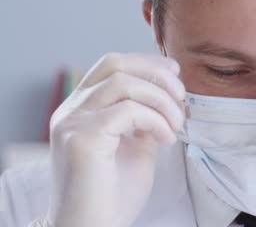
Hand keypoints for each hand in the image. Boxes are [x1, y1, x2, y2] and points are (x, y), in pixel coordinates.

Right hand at [45, 53, 185, 226]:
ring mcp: (73, 122)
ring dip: (161, 100)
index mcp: (81, 109)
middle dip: (156, 74)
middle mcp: (71, 110)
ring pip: (124, 83)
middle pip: (115, 64)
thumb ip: (145, 119)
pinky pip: (128, 110)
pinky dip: (155, 120)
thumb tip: (169, 96)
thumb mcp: (136, 146)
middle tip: (181, 98)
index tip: (176, 74)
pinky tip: (165, 140)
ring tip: (176, 125)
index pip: (112, 65)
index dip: (147, 63)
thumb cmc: (113, 195)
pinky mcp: (82, 139)